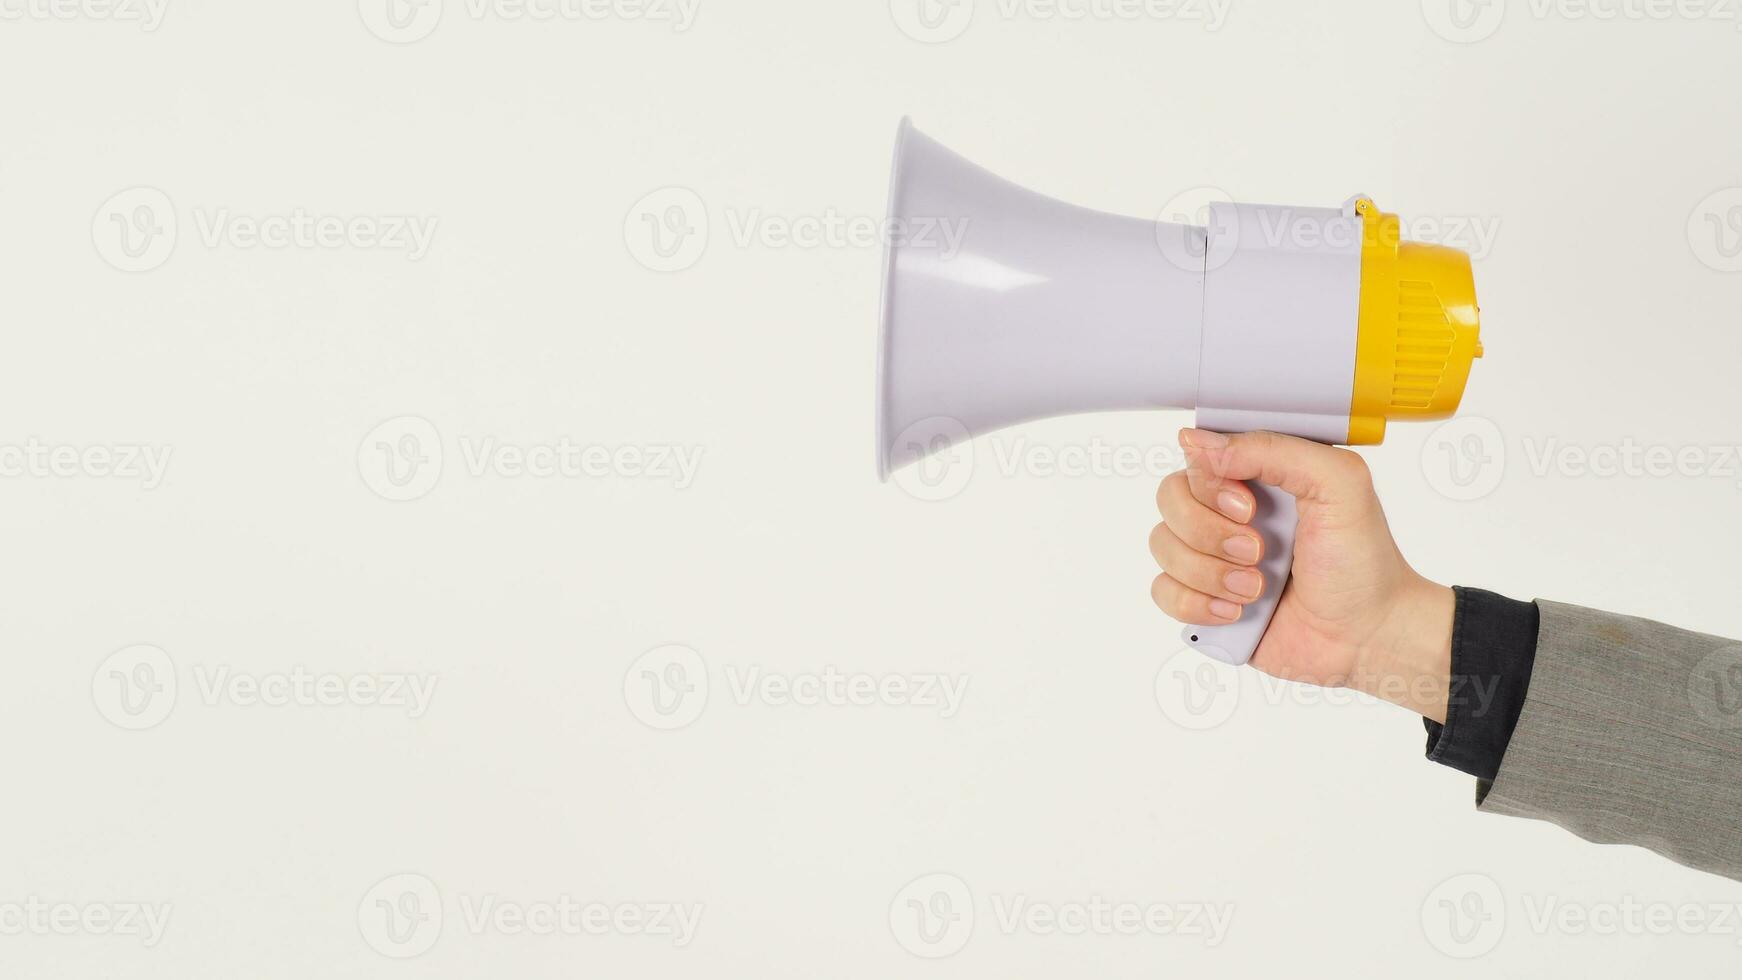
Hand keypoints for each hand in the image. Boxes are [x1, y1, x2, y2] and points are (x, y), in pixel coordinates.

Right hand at [1149, 428, 1454, 721]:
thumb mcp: (1338, 483)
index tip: (1249, 508)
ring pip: (1162, 545)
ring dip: (1210, 573)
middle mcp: (1228, 511)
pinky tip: (1236, 611)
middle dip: (1209, 532)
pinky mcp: (1203, 598)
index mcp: (1257, 475)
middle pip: (1169, 498)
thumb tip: (1198, 444)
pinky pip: (1161, 590)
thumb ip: (1273, 449)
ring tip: (1256, 588)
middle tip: (1257, 551)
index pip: (1196, 457)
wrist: (1367, 635)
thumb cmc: (1362, 560)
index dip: (1210, 484)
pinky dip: (1197, 603)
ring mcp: (1212, 555)